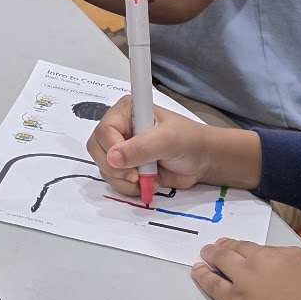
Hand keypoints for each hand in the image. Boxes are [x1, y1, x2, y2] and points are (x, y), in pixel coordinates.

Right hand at [87, 97, 222, 194]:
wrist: (203, 161)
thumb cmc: (189, 141)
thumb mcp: (167, 140)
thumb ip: (140, 148)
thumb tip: (113, 158)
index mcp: (126, 112)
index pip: (104, 131)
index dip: (113, 150)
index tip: (131, 166)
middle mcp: (120, 129)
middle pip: (97, 150)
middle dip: (115, 168)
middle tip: (137, 176)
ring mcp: (122, 149)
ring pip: (104, 168)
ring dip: (124, 180)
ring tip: (148, 179)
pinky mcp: (127, 167)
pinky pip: (114, 180)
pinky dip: (128, 187)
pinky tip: (147, 183)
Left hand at [192, 238, 300, 299]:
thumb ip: (300, 272)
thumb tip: (291, 277)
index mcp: (288, 254)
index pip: (264, 250)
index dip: (251, 251)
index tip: (246, 251)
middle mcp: (264, 261)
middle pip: (240, 249)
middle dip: (228, 246)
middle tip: (220, 245)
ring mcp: (246, 279)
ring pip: (223, 260)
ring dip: (213, 255)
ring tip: (206, 253)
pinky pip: (213, 285)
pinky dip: (203, 276)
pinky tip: (198, 271)